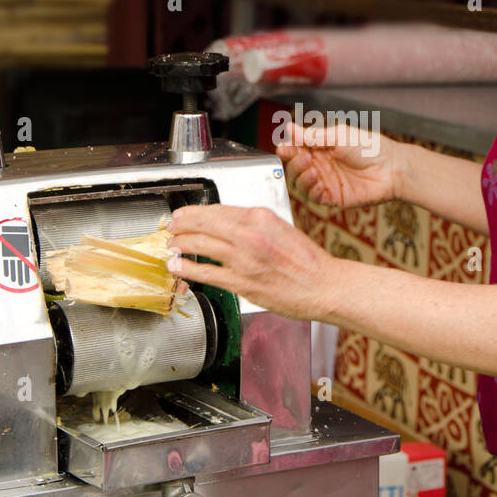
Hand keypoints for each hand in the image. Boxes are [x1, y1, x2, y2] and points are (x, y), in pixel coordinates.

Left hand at [164, 204, 339, 321]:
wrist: (325, 286)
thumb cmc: (308, 261)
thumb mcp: (281, 229)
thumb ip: (254, 225)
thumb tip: (228, 225)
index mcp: (260, 217)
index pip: (217, 209)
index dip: (195, 212)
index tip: (185, 215)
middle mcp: (250, 234)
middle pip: (203, 223)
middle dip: (181, 224)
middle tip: (171, 227)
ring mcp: (244, 259)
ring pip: (200, 245)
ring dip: (180, 244)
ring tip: (172, 246)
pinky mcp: (241, 282)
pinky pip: (206, 272)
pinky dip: (187, 268)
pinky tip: (178, 267)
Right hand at [274, 120, 400, 209]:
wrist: (391, 168)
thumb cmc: (370, 147)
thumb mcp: (338, 136)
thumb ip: (313, 136)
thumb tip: (289, 128)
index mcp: (321, 148)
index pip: (296, 149)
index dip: (288, 149)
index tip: (284, 148)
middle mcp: (321, 165)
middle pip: (295, 167)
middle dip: (294, 163)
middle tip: (304, 158)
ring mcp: (326, 182)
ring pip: (301, 183)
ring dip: (301, 176)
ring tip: (312, 170)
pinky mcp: (333, 197)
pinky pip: (314, 197)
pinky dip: (311, 190)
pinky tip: (318, 182)